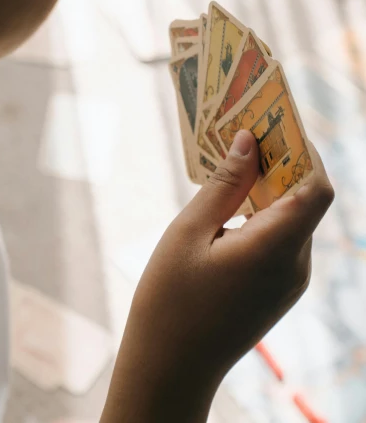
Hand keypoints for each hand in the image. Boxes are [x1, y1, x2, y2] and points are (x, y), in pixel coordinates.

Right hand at [101, 131, 333, 422]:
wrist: (170, 367)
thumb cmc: (170, 300)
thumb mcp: (189, 232)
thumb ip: (225, 185)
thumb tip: (249, 140)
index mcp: (275, 249)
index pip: (317, 187)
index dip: (303, 148)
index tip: (275, 119)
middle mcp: (294, 265)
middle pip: (305, 197)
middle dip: (282, 159)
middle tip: (246, 126)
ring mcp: (289, 280)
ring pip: (293, 216)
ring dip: (271, 183)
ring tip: (234, 156)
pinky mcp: (277, 288)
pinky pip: (282, 237)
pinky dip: (265, 210)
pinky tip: (232, 198)